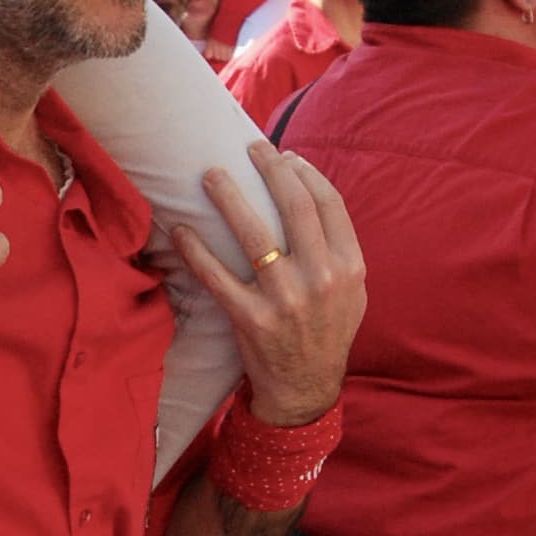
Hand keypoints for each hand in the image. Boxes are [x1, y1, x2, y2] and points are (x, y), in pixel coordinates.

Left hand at [169, 142, 364, 427]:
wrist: (306, 388)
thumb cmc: (326, 331)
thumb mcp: (352, 291)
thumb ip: (339, 248)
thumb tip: (309, 194)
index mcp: (349, 267)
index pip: (327, 203)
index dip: (305, 173)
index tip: (285, 156)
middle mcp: (320, 278)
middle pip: (294, 206)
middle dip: (270, 169)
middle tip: (248, 148)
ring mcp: (285, 298)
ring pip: (253, 233)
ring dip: (228, 197)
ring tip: (210, 175)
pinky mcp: (251, 318)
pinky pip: (217, 275)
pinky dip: (197, 250)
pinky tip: (182, 230)